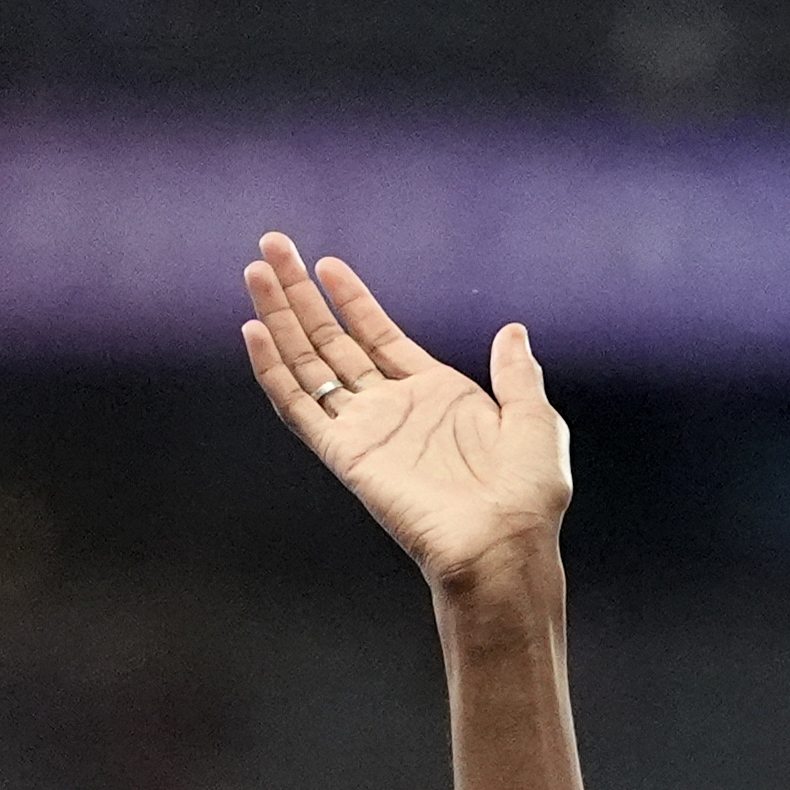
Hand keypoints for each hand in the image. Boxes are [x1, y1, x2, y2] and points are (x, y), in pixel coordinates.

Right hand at [239, 233, 571, 589]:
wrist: (504, 543)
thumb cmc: (526, 494)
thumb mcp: (534, 419)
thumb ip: (517, 374)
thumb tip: (514, 332)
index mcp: (435, 395)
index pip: (378, 335)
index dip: (352, 300)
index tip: (325, 264)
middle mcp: (393, 409)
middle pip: (333, 341)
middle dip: (301, 294)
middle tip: (272, 246)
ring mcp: (365, 430)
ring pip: (308, 364)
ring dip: (279, 319)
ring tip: (256, 272)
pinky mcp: (346, 454)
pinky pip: (299, 408)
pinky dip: (274, 371)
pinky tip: (254, 333)